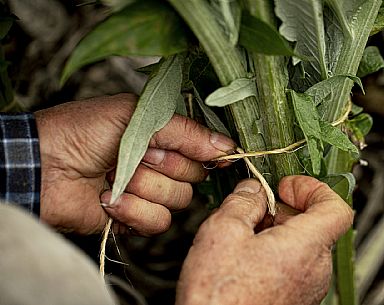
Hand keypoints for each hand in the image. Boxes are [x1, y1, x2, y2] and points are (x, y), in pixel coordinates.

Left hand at [35, 94, 234, 234]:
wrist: (43, 164)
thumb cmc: (84, 130)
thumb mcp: (139, 117)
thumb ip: (185, 131)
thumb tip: (226, 145)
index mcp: (163, 136)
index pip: (204, 148)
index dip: (209, 152)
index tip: (221, 156)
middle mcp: (160, 164)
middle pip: (194, 176)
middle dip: (166, 165)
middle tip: (139, 155)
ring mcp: (148, 191)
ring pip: (178, 200)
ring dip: (145, 187)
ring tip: (114, 175)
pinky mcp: (134, 217)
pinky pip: (157, 221)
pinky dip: (133, 210)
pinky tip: (109, 198)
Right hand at [176, 176, 353, 304]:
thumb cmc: (220, 298)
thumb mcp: (222, 232)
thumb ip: (243, 202)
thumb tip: (252, 190)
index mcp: (304, 246)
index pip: (336, 206)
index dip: (312, 187)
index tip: (286, 185)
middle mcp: (314, 269)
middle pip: (314, 223)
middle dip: (284, 208)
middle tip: (255, 206)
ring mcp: (306, 287)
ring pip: (301, 244)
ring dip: (276, 230)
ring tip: (243, 233)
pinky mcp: (294, 299)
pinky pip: (293, 264)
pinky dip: (273, 251)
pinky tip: (243, 256)